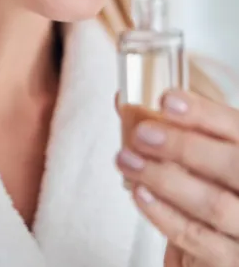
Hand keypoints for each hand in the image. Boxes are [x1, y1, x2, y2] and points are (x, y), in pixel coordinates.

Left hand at [116, 90, 238, 266]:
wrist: (223, 236)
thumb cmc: (210, 183)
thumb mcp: (200, 151)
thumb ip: (172, 127)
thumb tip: (124, 102)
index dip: (205, 114)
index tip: (167, 101)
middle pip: (232, 166)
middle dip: (183, 147)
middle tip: (142, 134)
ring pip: (213, 204)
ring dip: (163, 179)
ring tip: (128, 160)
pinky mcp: (232, 259)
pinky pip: (198, 238)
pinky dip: (165, 214)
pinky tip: (140, 193)